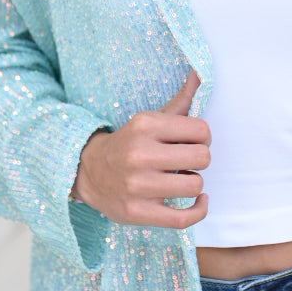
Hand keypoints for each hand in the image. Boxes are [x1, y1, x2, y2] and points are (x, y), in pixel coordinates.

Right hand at [72, 68, 210, 229]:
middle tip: (187, 161)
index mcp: (145, 125)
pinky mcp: (137, 212)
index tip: (191, 142)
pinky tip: (198, 201)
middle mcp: (139, 154)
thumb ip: (181, 99)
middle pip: (203, 157)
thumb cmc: (130, 143)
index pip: (202, 130)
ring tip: (180, 179)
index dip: (203, 137)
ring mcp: (136, 185)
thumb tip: (201, 72)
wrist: (88, 171)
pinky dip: (199, 210)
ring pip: (195, 185)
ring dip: (193, 183)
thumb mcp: (150, 118)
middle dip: (200, 159)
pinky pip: (184, 218)